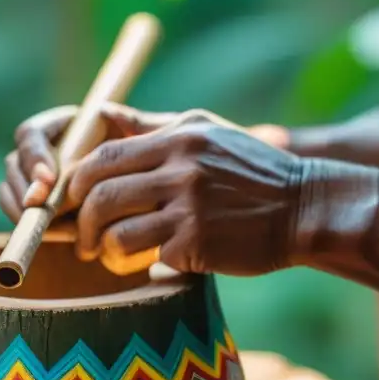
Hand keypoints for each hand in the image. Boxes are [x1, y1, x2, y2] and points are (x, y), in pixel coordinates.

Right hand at [0, 103, 179, 222]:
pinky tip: (60, 234)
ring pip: (10, 192)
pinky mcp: (37, 207)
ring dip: (25, 210)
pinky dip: (32, 225)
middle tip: (41, 208)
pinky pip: (18, 214)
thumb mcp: (142, 139)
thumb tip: (104, 110)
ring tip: (55, 225)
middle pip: (14, 165)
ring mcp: (34, 181)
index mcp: (60, 127)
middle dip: (25, 188)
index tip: (49, 178)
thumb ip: (129, 124)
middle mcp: (41, 152)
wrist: (145, 190)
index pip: (30, 134)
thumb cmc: (146, 157)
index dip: (34, 156)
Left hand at [65, 109, 306, 276]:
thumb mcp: (206, 132)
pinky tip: (146, 266)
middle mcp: (180, 169)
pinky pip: (147, 258)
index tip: (73, 202)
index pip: (103, 156)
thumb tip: (103, 114)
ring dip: (103, 250)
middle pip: (100, 195)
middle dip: (80, 222)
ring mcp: (189, 209)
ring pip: (115, 233)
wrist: (305, 208)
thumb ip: (152, 126)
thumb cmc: (252, 171)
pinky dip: (137, 265)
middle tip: (82, 239)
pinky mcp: (198, 245)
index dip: (76, 182)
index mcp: (178, 139)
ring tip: (109, 256)